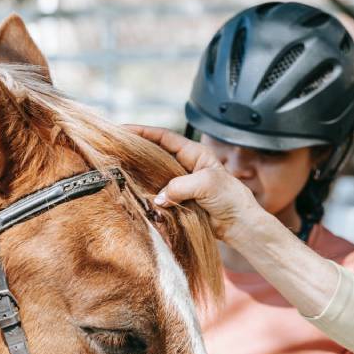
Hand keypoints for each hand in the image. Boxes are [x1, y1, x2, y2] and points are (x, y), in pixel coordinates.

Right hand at [124, 125, 265, 242]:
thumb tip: (159, 198)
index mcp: (194, 154)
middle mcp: (185, 166)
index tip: (123, 129)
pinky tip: (133, 194)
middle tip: (114, 149)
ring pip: (155, 175)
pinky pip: (159, 195)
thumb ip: (180, 186)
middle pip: (155, 154)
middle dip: (136, 151)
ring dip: (140, 175)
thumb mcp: (206, 185)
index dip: (144, 132)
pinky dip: (147, 195)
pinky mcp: (179, 201)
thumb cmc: (230, 198)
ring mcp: (181, 184)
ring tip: (118, 170)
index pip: (164, 137)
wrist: (239, 224)